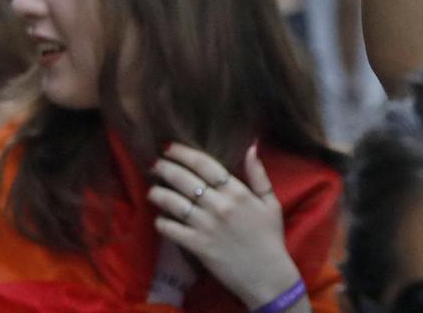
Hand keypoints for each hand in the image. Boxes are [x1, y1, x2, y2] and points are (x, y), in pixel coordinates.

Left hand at [148, 144, 299, 308]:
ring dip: (159, 194)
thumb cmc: (270, 237)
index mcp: (237, 192)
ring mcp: (207, 226)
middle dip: (166, 169)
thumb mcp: (271, 202)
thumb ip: (259, 175)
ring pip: (175, 203)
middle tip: (154, 164)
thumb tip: (251, 147)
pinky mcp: (198, 246)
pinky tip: (158, 218)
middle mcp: (219, 205)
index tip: (170, 147)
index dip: (184, 153)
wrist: (267, 275)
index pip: (205, 165)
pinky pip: (173, 230)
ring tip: (152, 190)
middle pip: (186, 180)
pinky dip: (162, 223)